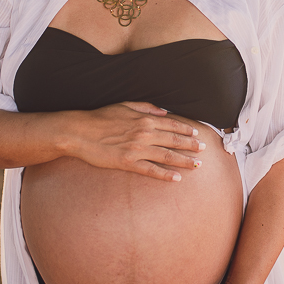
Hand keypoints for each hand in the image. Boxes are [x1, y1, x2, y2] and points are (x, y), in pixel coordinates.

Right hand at [67, 101, 206, 181]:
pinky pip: (151, 170)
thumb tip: (164, 111)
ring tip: (197, 165)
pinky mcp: (128, 163)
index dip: (186, 129)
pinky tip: (177, 179)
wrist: (79, 131)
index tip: (197, 134)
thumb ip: (146, 107)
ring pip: (167, 156)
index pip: (172, 124)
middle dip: (191, 145)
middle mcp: (144, 133)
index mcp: (144, 118)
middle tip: (204, 150)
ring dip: (184, 161)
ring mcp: (137, 149)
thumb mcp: (124, 105)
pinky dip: (165, 175)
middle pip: (174, 140)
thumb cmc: (100, 117)